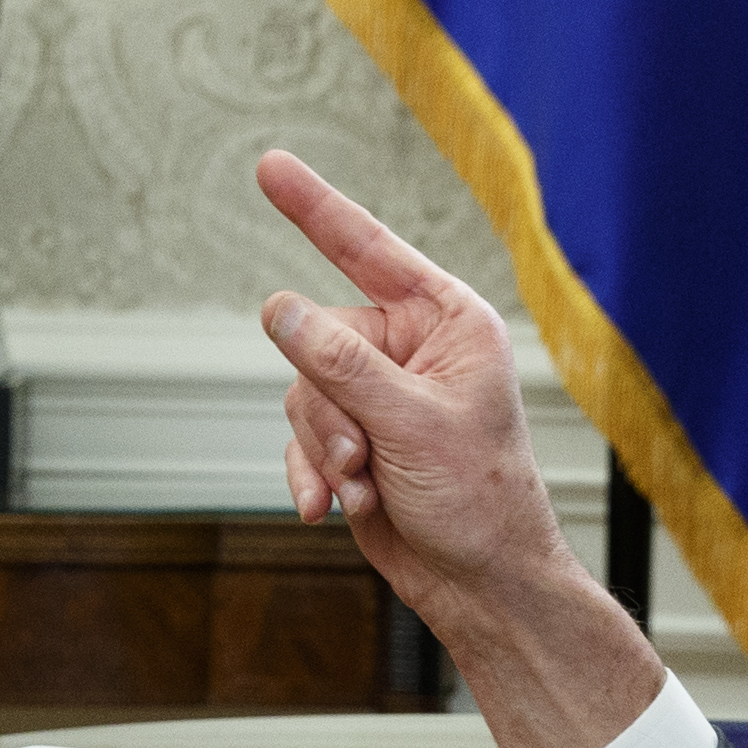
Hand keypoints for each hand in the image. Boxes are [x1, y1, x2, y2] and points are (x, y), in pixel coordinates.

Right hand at [254, 151, 656, 747]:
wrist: (479, 582)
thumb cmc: (478, 499)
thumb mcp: (409, 422)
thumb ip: (339, 361)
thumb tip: (279, 307)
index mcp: (447, 324)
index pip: (368, 251)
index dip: (314, 207)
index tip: (269, 166)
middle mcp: (411, 349)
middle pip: (315, 342)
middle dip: (326, 410)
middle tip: (358, 459)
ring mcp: (379, 394)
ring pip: (300, 393)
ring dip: (321, 450)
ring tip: (359, 488)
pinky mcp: (354, 439)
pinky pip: (298, 436)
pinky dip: (310, 474)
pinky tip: (335, 508)